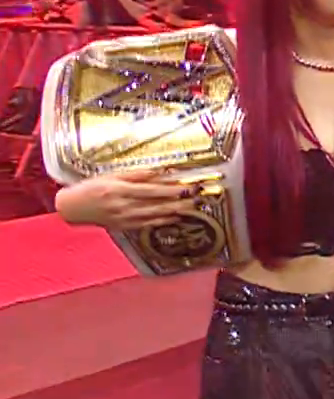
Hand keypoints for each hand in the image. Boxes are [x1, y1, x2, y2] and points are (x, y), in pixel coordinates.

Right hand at [55, 168, 202, 230]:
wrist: (72, 208)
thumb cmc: (91, 187)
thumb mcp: (111, 176)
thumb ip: (136, 175)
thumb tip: (159, 172)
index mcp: (119, 190)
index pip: (151, 190)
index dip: (171, 189)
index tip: (187, 186)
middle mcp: (123, 206)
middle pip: (156, 204)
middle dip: (179, 201)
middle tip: (197, 198)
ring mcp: (123, 218)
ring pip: (154, 216)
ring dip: (174, 212)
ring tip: (191, 208)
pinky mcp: (123, 226)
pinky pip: (146, 225)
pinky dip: (162, 221)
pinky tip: (174, 218)